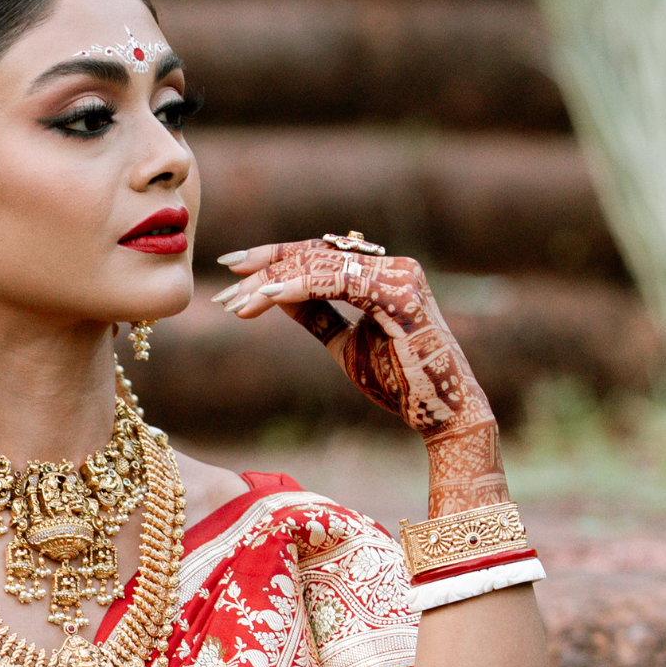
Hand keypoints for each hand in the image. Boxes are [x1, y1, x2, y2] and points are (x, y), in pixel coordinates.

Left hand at [211, 239, 500, 495]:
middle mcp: (393, 266)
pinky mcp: (399, 297)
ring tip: (237, 302)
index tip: (234, 269)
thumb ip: (317, 316)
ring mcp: (399, 277)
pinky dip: (300, 288)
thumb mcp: (345, 345)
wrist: (441, 413)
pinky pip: (339, 283)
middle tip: (224, 285)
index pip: (319, 255)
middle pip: (316, 254)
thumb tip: (276, 295)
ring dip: (274, 283)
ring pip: (322, 265)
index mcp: (382, 274)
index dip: (276, 258)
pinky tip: (268, 299)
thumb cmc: (398, 382)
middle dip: (266, 268)